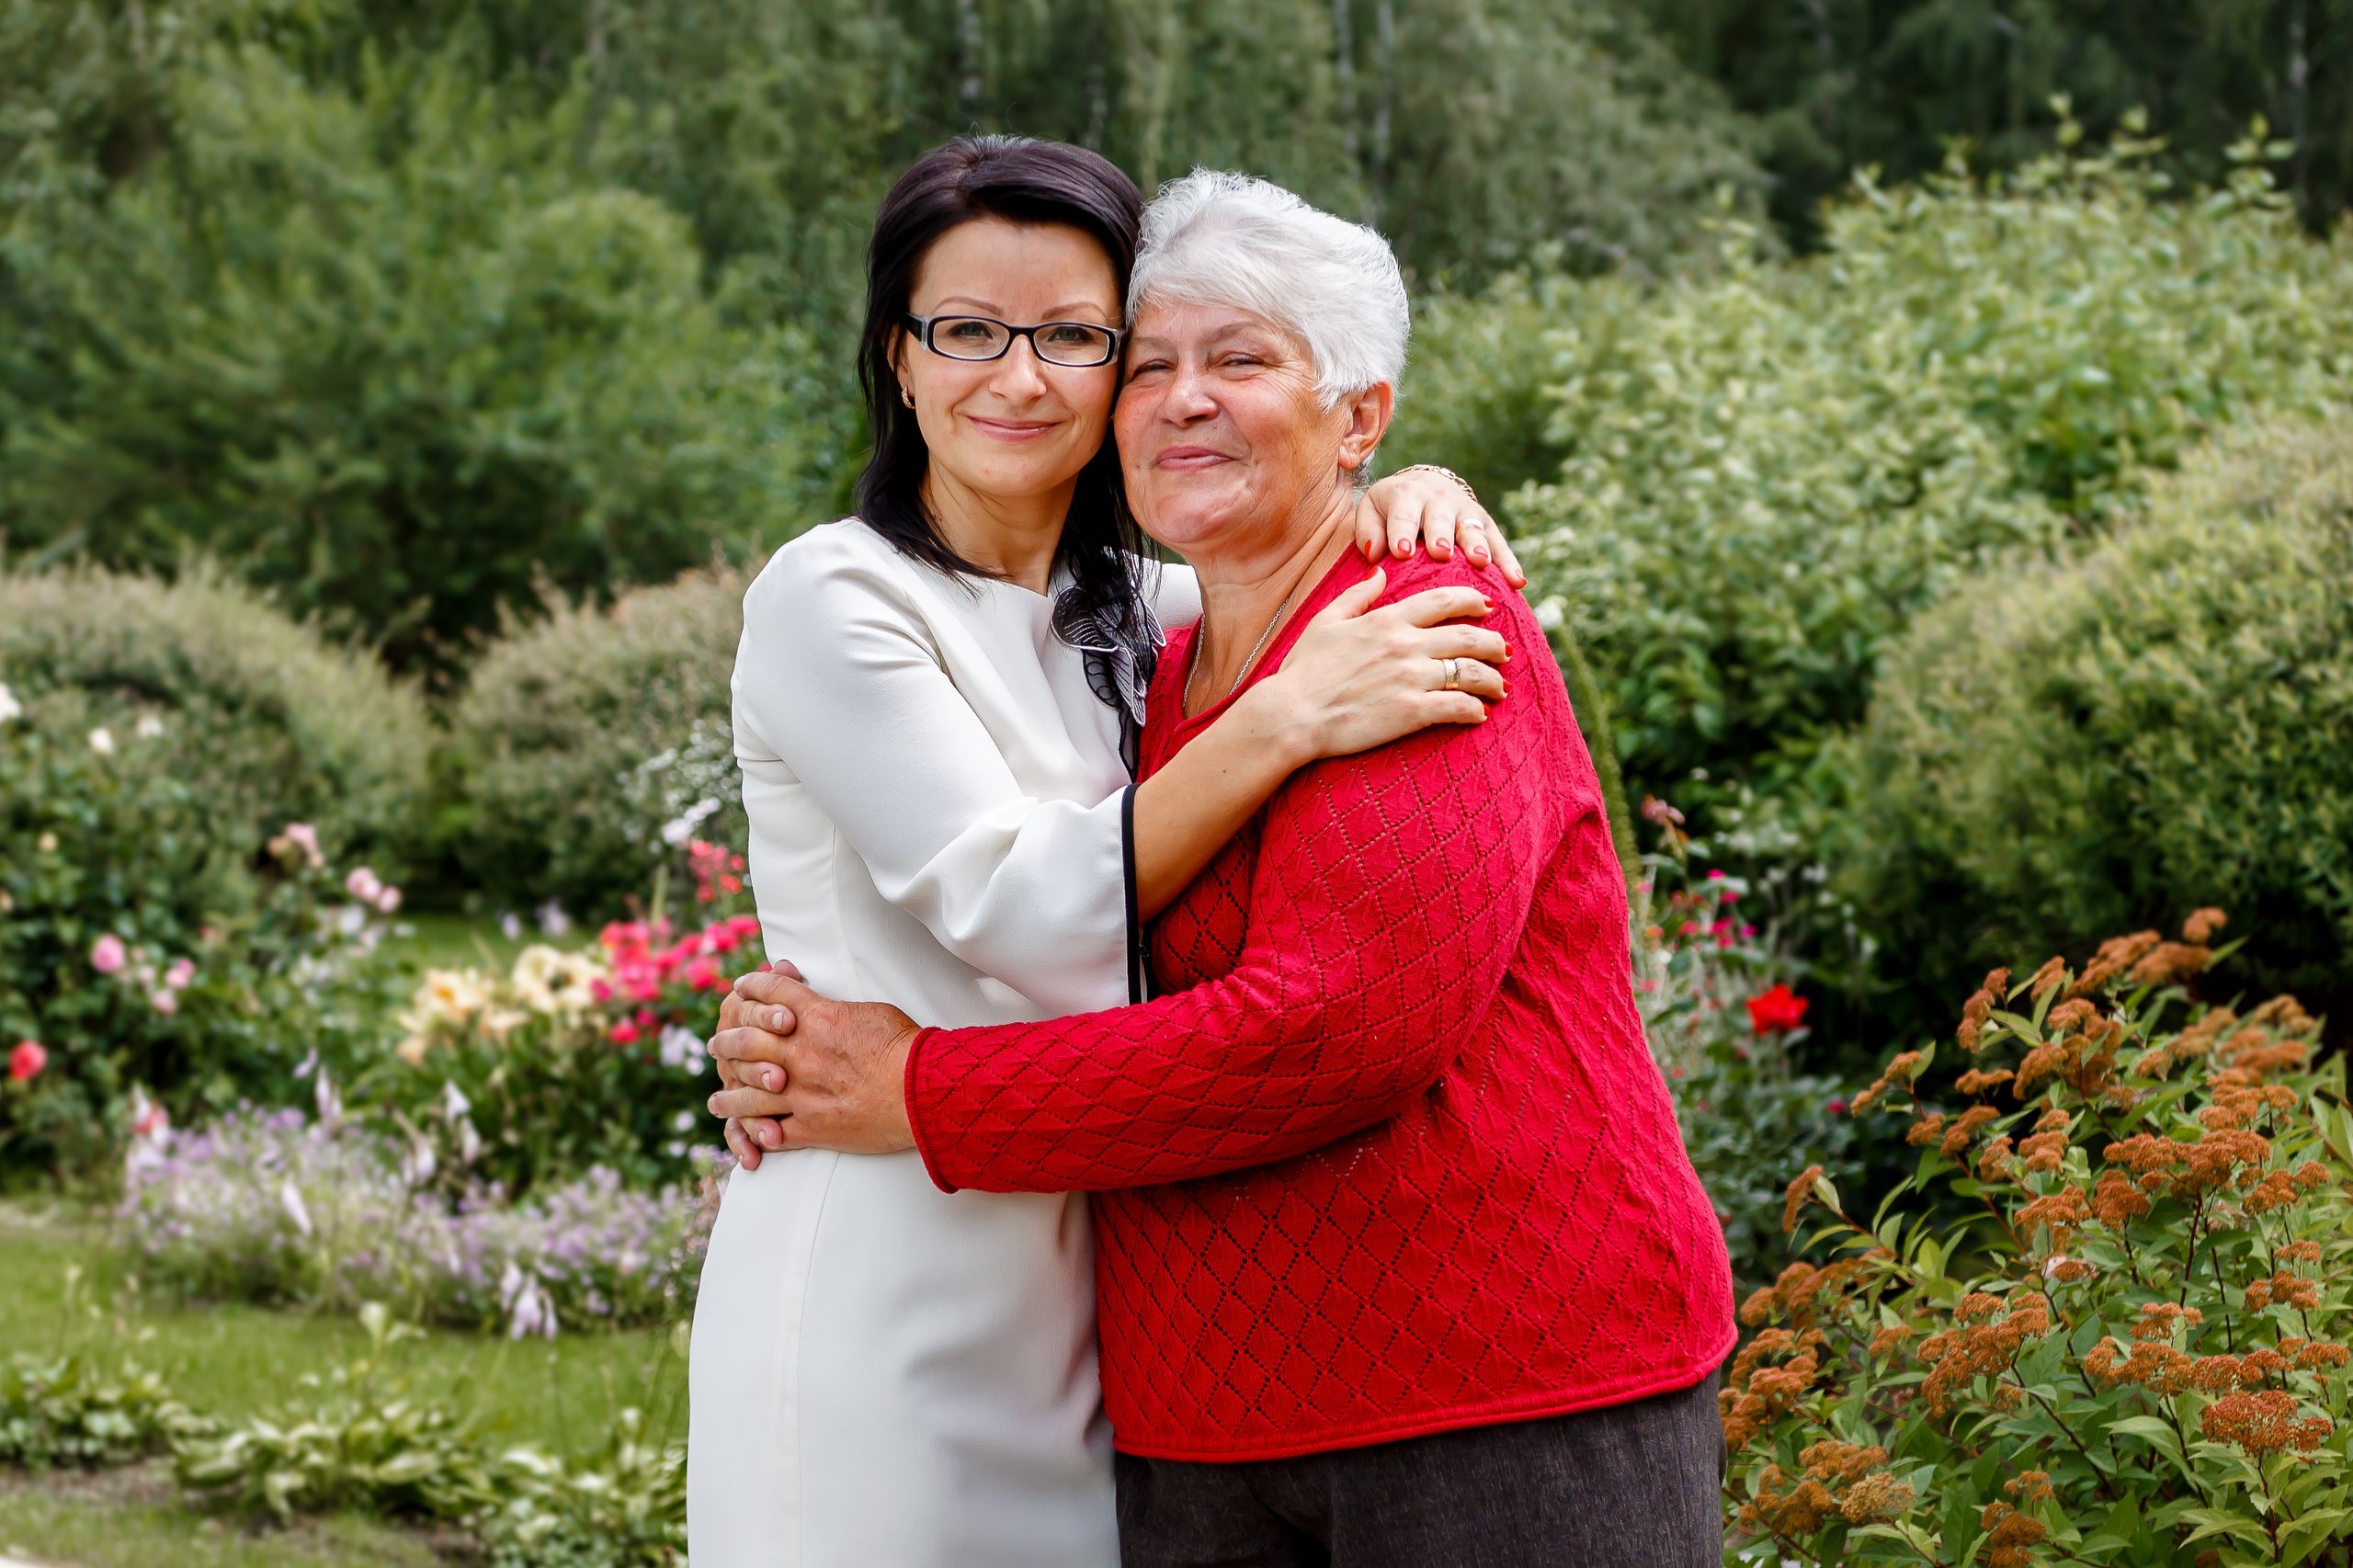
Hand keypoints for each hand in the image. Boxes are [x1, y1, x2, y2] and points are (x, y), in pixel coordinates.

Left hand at [706, 969, 920, 1156]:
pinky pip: (773, 1134)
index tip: (740, 987)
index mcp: (816, 1018)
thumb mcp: (872, 1012)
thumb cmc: (907, 1048)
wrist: (922, 1091)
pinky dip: (758, 1135)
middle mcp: (799, 1054)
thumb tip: (827, 1009)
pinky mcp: (812, 1128)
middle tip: (715, 1045)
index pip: (771, 992)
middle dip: (726, 1040)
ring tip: (717, 1100)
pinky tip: (748, 1135)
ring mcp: (801, 1094)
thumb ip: (839, 1011)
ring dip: (729, 1098)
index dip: (752, 985)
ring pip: (749, 1095)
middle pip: (746, 1041)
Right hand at [1247, 567, 1508, 762]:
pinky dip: (1475, 710)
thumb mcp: (1325, 622)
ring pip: (1472, 672)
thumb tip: (1379, 571)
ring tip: (1499, 688)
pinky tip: (1478, 714)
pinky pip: (1458, 707)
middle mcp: (1405, 645)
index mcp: (1387, 620)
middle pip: (1469, 636)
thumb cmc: (1303, 671)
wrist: (1291, 715)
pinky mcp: (1412, 711)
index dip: (1473, 600)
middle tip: (1503, 651)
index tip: (1488, 606)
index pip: (1443, 600)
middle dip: (1494, 643)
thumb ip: (1356, 595)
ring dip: (1492, 680)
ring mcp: (1411, 678)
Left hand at [1356, 468, 1524, 587]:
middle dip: (1441, 535)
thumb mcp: (1371, 510)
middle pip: (1441, 519)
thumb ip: (1368, 530)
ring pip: (1473, 528)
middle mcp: (1438, 499)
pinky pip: (1500, 544)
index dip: (1402, 532)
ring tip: (1480, 562)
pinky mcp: (1486, 524)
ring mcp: (1466, 511)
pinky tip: (1517, 582)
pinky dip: (1509, 563)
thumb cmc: (1390, 509)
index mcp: (1406, 494)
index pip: (1403, 513)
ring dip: (1477, 545)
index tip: (1402, 552)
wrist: (1423, 486)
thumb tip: (1375, 554)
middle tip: (1441, 553)